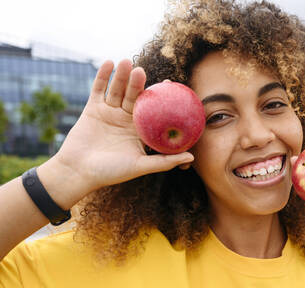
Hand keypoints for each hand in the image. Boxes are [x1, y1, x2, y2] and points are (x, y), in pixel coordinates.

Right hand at [50, 60, 193, 192]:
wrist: (77, 172)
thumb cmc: (110, 172)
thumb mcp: (140, 166)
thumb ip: (164, 161)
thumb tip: (192, 157)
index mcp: (139, 130)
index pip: (154, 110)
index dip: (162, 97)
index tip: (170, 85)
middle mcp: (126, 119)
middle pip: (134, 96)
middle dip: (138, 83)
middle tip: (142, 71)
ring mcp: (110, 112)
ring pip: (117, 90)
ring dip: (121, 76)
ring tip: (127, 62)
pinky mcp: (93, 108)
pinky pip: (99, 89)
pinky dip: (103, 76)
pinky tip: (109, 62)